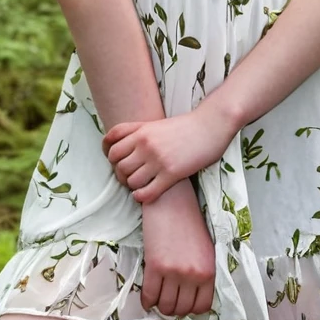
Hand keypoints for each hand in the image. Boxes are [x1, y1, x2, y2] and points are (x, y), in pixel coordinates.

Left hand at [102, 99, 236, 204]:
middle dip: (120, 174)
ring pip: (131, 181)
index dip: (109, 155)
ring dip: (132, 186)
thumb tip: (119, 146)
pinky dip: (142, 197)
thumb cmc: (186, 126)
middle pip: (118, 165)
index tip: (116, 161)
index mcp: (141, 130)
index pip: (110, 144)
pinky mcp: (172, 173)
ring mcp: (158, 159)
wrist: (211, 125)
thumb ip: (138, 131)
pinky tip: (146, 194)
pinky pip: (147, 193)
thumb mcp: (157, 123)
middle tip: (130, 176)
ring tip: (140, 185)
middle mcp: (146, 144)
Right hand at [140, 179, 214, 317]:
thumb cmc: (188, 223)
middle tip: (168, 301)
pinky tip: (147, 297)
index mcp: (209, 271)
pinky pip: (149, 295)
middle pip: (182, 309)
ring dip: (160, 306)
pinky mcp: (155, 265)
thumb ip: (202, 273)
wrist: (171, 201)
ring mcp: (174, 271)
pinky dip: (147, 300)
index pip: (202, 306)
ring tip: (158, 299)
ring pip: (165, 305)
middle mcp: (193, 274)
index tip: (183, 303)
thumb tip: (192, 297)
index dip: (191, 309)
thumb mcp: (205, 249)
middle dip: (174, 309)